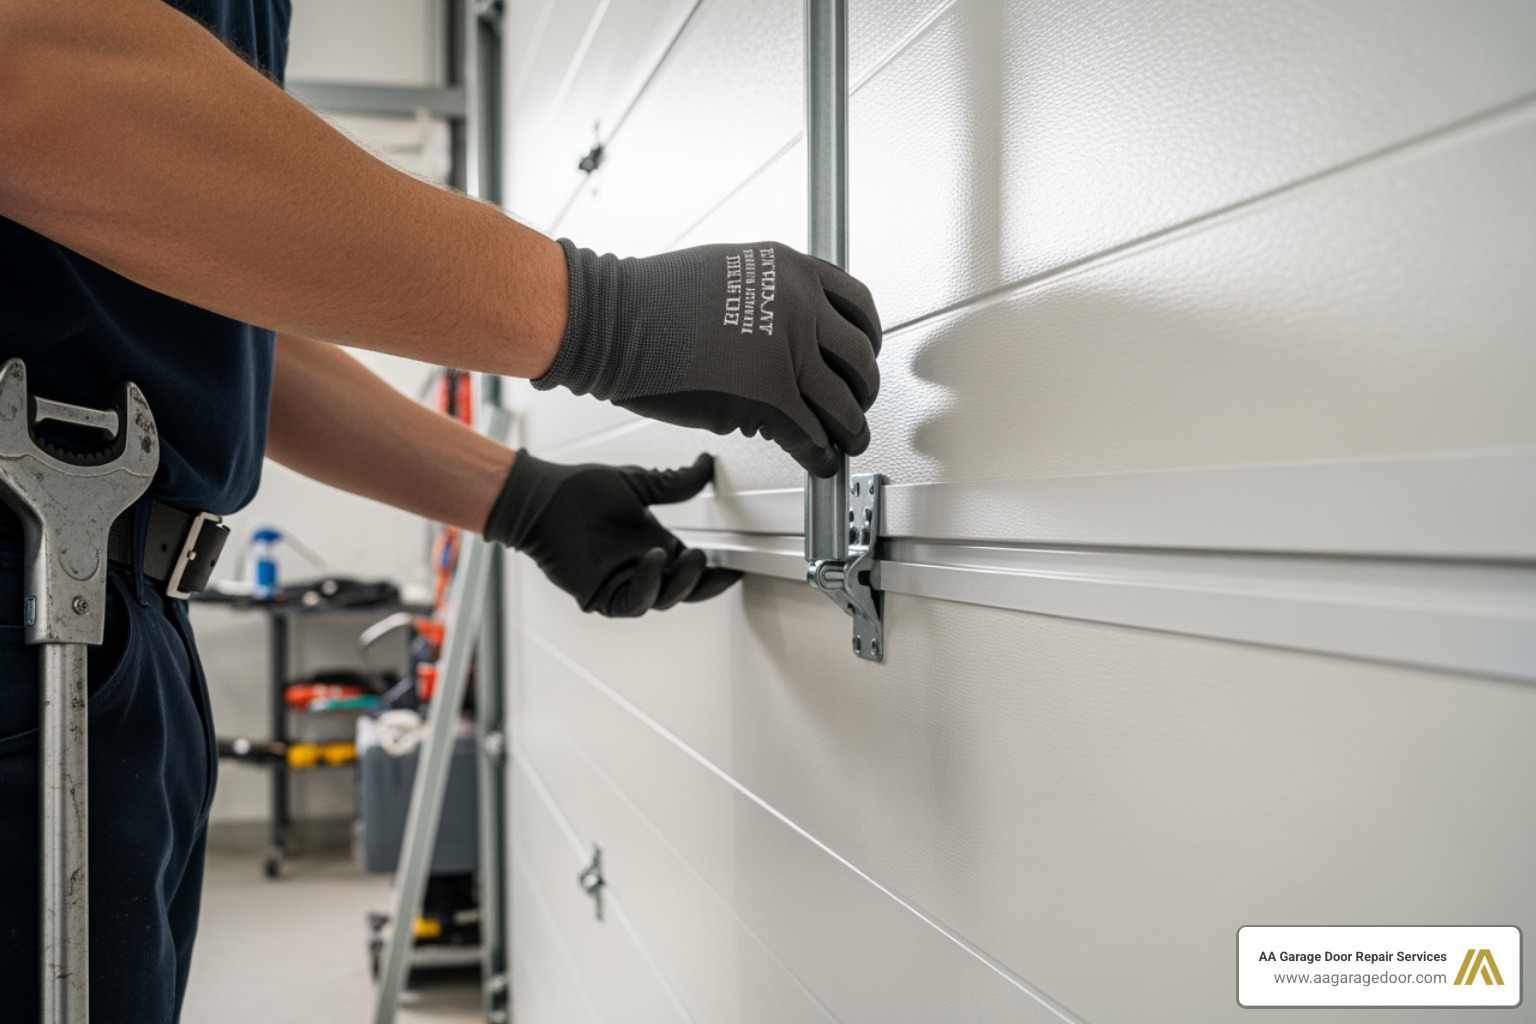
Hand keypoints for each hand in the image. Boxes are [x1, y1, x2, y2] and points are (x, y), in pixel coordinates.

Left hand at [483, 450, 740, 616]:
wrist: (541, 497)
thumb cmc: (578, 492)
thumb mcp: (637, 485)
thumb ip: (674, 483)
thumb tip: (706, 464)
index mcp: (654, 546)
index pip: (692, 570)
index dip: (715, 574)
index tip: (735, 567)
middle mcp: (642, 569)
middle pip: (684, 590)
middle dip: (702, 581)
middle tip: (708, 560)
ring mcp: (623, 583)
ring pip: (663, 599)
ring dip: (680, 583)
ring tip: (685, 556)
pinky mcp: (601, 594)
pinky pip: (634, 602)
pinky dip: (649, 585)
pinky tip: (654, 559)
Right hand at [534, 240, 881, 476]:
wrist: (613, 319)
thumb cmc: (649, 299)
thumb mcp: (728, 274)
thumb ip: (768, 302)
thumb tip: (789, 346)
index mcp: (792, 270)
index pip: (858, 306)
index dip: (867, 340)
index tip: (863, 356)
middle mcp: (800, 306)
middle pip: (859, 358)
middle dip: (863, 391)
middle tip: (856, 406)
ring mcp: (788, 352)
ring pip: (844, 403)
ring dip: (849, 429)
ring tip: (845, 441)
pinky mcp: (769, 397)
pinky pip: (811, 433)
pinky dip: (819, 454)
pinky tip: (816, 460)